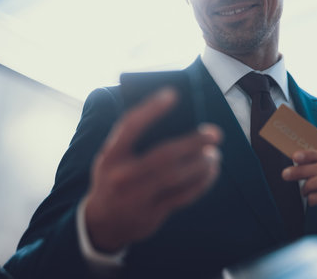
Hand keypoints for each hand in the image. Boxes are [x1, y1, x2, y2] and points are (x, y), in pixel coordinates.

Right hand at [83, 88, 222, 252]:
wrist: (101, 223)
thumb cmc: (114, 178)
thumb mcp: (113, 158)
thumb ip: (135, 141)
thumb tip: (179, 120)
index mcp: (110, 156)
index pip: (130, 126)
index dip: (151, 109)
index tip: (173, 94)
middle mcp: (121, 177)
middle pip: (164, 155)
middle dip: (193, 142)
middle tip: (215, 133)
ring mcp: (136, 198)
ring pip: (177, 176)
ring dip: (202, 163)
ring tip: (215, 154)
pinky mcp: (151, 215)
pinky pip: (183, 196)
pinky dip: (202, 182)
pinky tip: (211, 171)